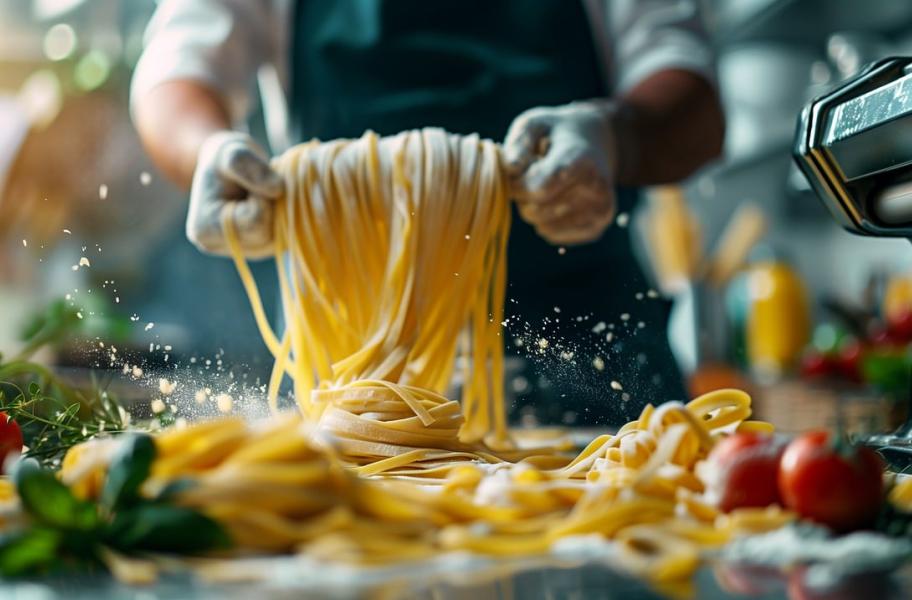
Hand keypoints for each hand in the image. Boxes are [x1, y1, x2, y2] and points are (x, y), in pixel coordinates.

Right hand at [186, 131, 282, 258]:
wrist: (228, 168)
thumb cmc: (226, 159)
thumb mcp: (234, 153)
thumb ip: (252, 168)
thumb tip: (278, 189)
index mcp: (205, 230)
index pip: (255, 223)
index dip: (261, 197)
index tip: (249, 182)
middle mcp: (222, 247)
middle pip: (269, 235)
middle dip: (271, 206)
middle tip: (257, 188)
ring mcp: (244, 251)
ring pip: (281, 238)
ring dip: (278, 211)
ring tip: (261, 195)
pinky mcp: (262, 249)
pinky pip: (287, 238)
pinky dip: (283, 217)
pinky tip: (269, 204)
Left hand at [503, 101, 617, 244]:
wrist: (599, 141)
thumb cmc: (558, 133)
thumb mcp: (534, 123)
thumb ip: (518, 144)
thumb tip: (511, 170)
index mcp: (581, 161)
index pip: (536, 189)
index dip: (516, 183)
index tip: (517, 169)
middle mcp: (596, 190)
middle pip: (535, 211)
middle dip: (524, 196)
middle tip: (533, 175)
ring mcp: (600, 212)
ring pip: (542, 226)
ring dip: (534, 207)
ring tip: (548, 184)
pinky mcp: (596, 228)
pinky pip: (552, 235)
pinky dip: (546, 219)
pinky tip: (557, 198)